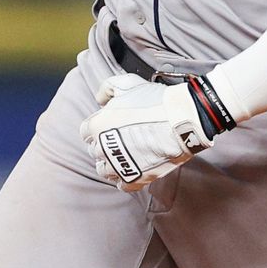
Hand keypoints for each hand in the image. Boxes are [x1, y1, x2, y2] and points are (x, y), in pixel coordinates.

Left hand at [79, 74, 211, 188]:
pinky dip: (125, 178)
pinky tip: (134, 169)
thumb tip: (99, 99)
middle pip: (95, 151)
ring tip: (125, 156)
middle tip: (121, 139)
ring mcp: (117, 166)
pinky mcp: (134, 179)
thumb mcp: (127, 83)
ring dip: (112, 163)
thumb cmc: (155, 100)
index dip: (98, 127)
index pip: (86, 132)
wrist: (181, 121)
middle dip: (105, 144)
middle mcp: (102, 148)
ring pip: (104, 170)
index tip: (109, 126)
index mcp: (96, 126)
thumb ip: (107, 88)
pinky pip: (122, 184)